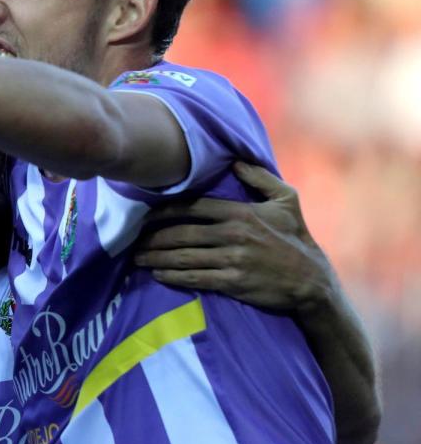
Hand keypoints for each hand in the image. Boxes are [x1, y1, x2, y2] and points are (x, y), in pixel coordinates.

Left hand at [134, 162, 334, 312]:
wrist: (311, 280)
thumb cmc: (297, 238)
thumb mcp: (287, 200)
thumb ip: (260, 178)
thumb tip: (235, 161)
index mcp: (240, 212)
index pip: (193, 207)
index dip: (165, 211)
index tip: (145, 215)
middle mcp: (232, 234)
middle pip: (181, 233)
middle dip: (153, 237)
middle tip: (133, 240)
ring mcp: (231, 259)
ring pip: (183, 256)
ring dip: (156, 257)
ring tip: (137, 258)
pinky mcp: (232, 282)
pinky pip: (194, 277)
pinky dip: (172, 276)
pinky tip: (157, 275)